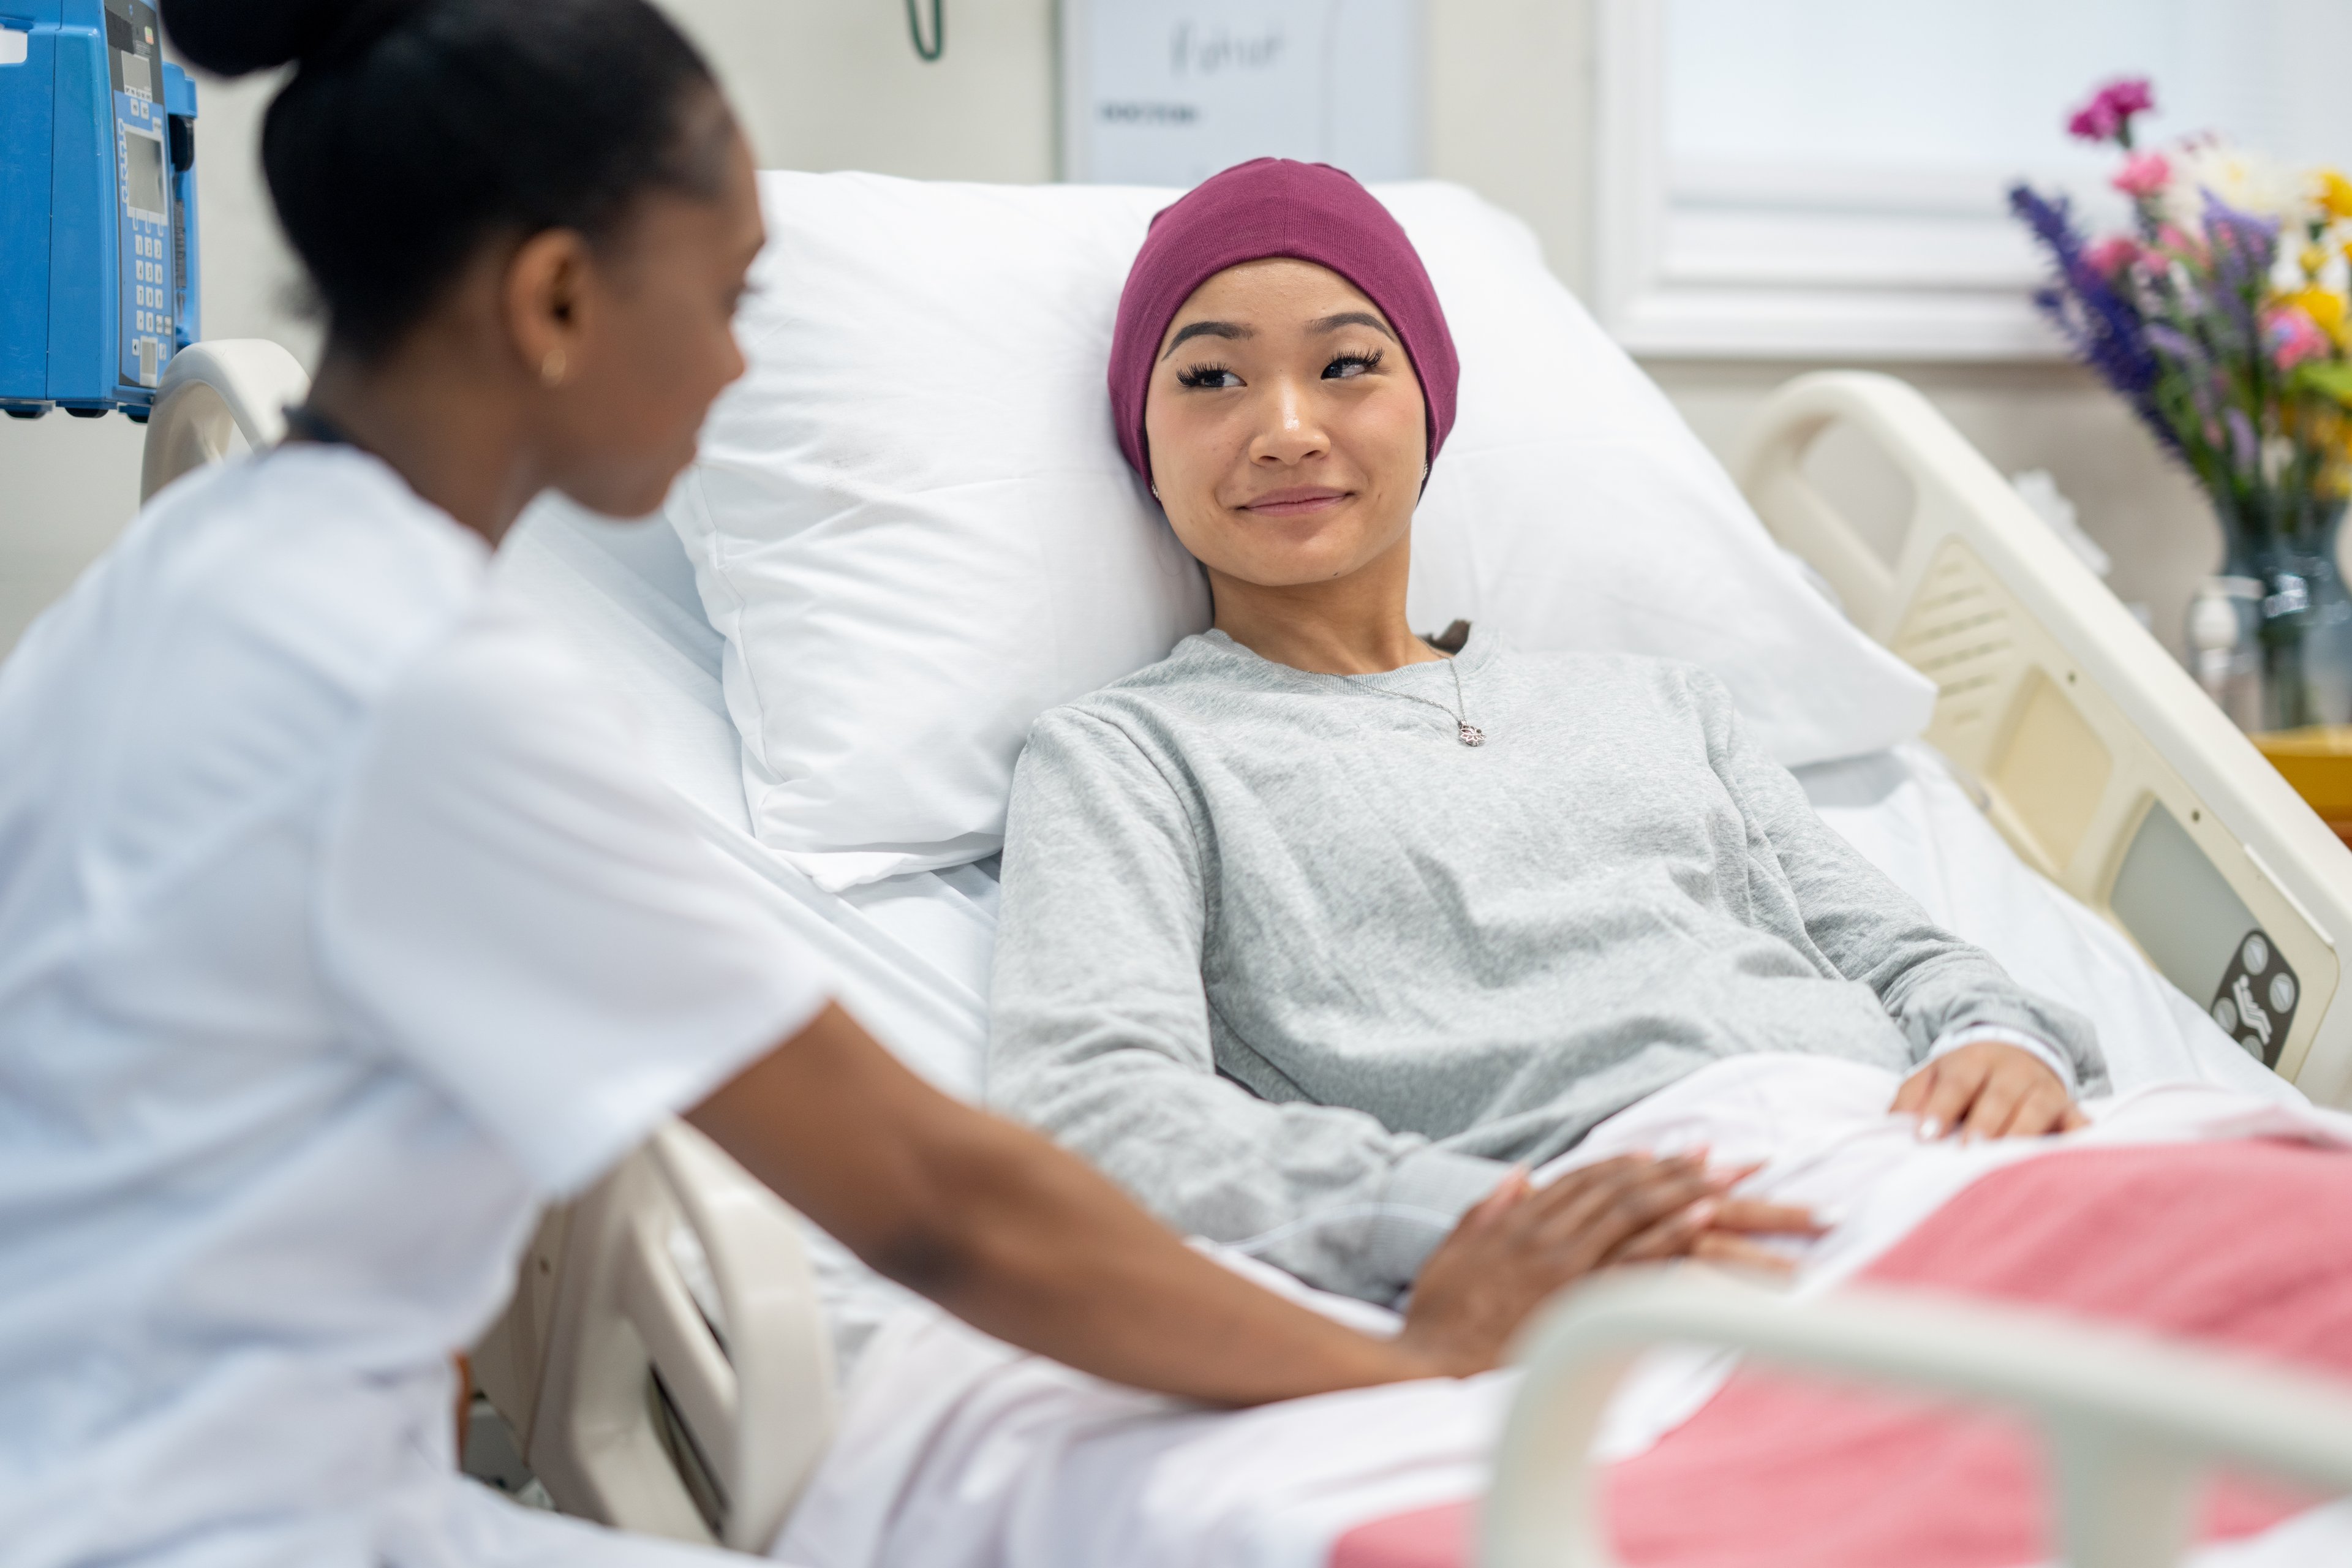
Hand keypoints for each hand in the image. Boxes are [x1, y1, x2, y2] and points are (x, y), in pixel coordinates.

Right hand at [1393, 1155, 1815, 1377]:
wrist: (1430, 1364)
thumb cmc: (1439, 1315)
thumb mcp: (1453, 1250)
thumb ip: (1486, 1209)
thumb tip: (1519, 1175)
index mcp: (1519, 1222)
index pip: (1582, 1179)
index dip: (1626, 1162)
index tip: (1661, 1152)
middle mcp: (1547, 1234)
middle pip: (1618, 1188)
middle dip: (1669, 1169)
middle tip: (1716, 1157)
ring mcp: (1566, 1265)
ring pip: (1632, 1211)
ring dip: (1681, 1189)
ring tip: (1723, 1177)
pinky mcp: (1580, 1300)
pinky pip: (1635, 1259)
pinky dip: (1672, 1232)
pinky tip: (1704, 1217)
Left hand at [1892, 1040, 2086, 1141]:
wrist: (2014, 1050)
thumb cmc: (1963, 1077)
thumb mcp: (1931, 1077)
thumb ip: (1911, 1099)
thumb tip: (1891, 1127)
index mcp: (1972, 1060)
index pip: (1956, 1084)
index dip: (1941, 1109)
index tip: (1925, 1137)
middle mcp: (2013, 1071)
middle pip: (1999, 1096)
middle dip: (1984, 1125)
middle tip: (1967, 1153)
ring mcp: (2045, 1089)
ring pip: (2038, 1109)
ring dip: (2023, 1134)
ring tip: (2007, 1161)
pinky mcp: (2071, 1109)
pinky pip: (2080, 1123)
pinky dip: (2080, 1138)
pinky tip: (2072, 1156)